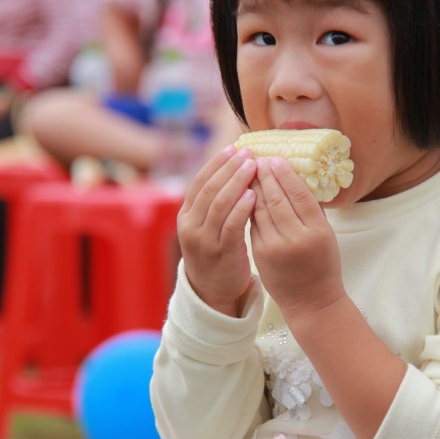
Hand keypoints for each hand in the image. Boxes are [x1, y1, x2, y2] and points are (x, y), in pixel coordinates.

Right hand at [177, 145, 256, 315]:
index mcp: (186, 215)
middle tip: (248, 153)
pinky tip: (253, 195)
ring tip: (253, 167)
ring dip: (237, 182)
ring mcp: (204, 240)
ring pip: (219, 204)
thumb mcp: (208, 225)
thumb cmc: (217, 252)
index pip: (200, 181)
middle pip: (209, 189)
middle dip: (229, 168)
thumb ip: (215, 202)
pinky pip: (230, 225)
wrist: (213, 291)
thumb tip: (233, 167)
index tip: (234, 147)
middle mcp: (190, 226)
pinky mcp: (220, 252)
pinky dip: (241, 208)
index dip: (217, 163)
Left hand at [249, 156, 344, 322]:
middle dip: (265, 176)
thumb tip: (293, 177)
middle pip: (277, 199)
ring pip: (261, 210)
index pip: (299, 194)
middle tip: (257, 159)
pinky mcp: (261, 255)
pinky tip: (245, 194)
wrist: (311, 301)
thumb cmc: (322, 264)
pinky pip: (253, 224)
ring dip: (253, 188)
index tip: (275, 159)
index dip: (285, 174)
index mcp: (318, 231)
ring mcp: (276, 247)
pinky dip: (248, 207)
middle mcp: (296, 238)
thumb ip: (311, 209)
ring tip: (248, 171)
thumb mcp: (326, 235)